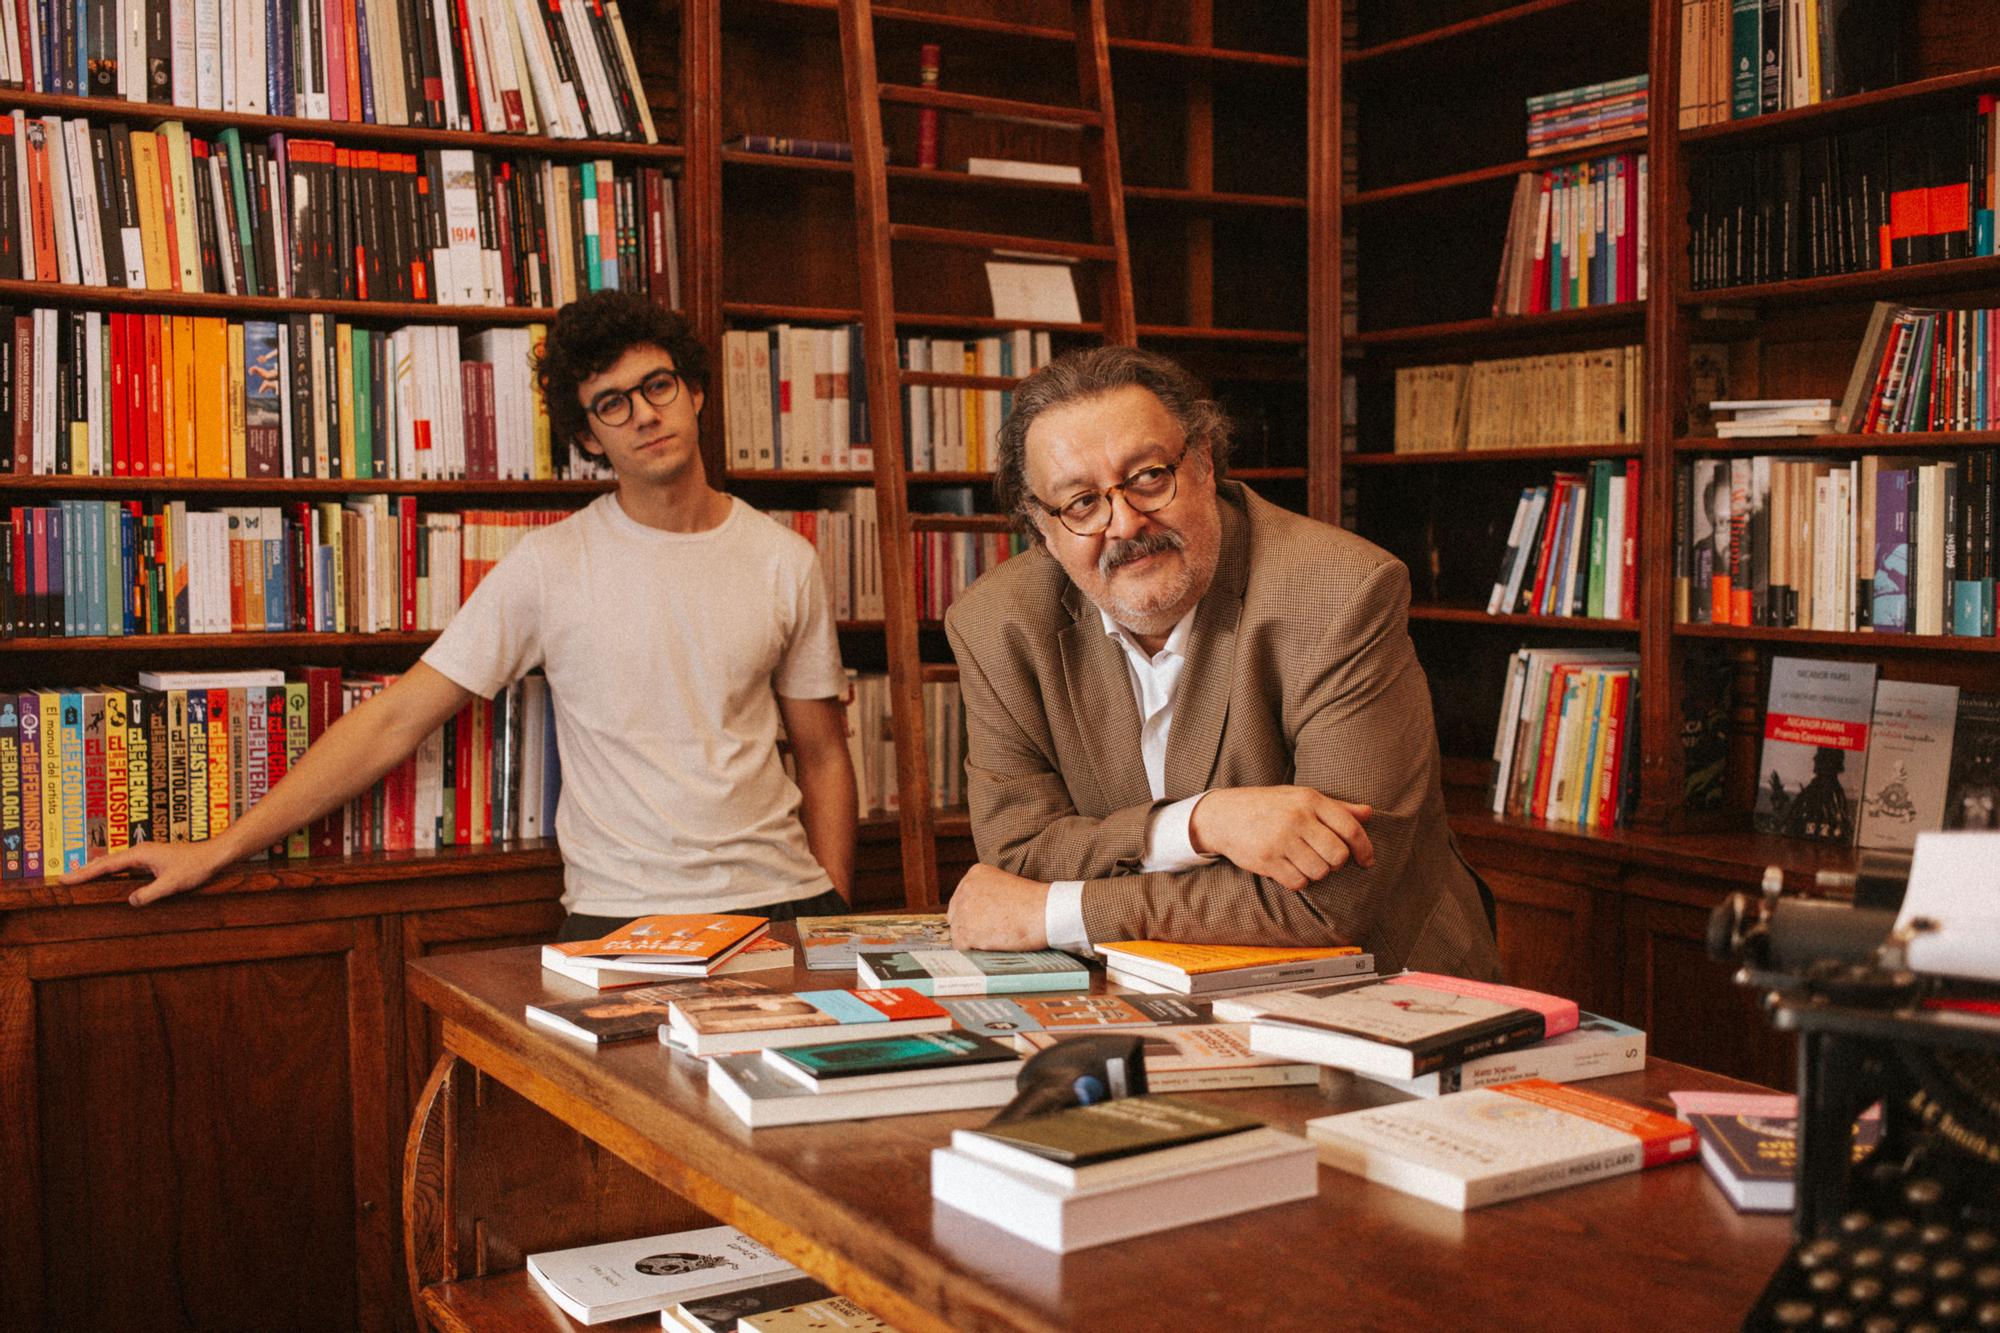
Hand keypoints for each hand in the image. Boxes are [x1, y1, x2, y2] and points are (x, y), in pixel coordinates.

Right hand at [60, 840, 233, 905]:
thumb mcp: (172, 884)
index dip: (84, 873)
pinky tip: (109, 877)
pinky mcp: (152, 860)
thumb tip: (130, 901)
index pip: (105, 865)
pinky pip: (126, 866)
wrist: (214, 855)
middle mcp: (140, 852)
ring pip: (115, 863)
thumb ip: (150, 893)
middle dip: (85, 871)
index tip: (65, 879)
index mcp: (140, 854)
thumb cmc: (196, 866)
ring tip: (79, 878)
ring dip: (97, 870)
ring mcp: (146, 855)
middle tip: (64, 880)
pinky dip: (112, 871)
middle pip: (106, 862)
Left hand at [947, 864, 1051, 950]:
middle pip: (957, 915)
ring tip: (997, 939)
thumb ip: (988, 897)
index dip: (976, 914)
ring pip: (959, 932)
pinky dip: (975, 951)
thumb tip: (977, 919)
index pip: (964, 899)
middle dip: (971, 926)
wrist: (1045, 912)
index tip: (990, 922)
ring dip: (974, 940)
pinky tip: (994, 946)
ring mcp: (963, 909)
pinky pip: (962, 947)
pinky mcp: (965, 930)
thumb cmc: (1035, 903)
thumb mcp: (1007, 887)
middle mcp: (965, 888)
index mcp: (975, 874)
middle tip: (992, 934)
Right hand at [1188, 786, 1374, 891]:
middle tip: (1327, 860)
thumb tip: (1369, 813)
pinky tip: (1290, 868)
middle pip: (1338, 855)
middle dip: (1337, 863)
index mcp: (1309, 799)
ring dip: (1317, 872)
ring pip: (1319, 871)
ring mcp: (1280, 839)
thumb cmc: (1269, 806)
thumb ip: (1336, 808)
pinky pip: (1298, 882)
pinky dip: (1299, 880)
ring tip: (1305, 862)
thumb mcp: (1301, 798)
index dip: (1364, 848)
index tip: (1366, 861)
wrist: (1223, 815)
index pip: (1350, 827)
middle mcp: (1296, 818)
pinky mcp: (1266, 860)